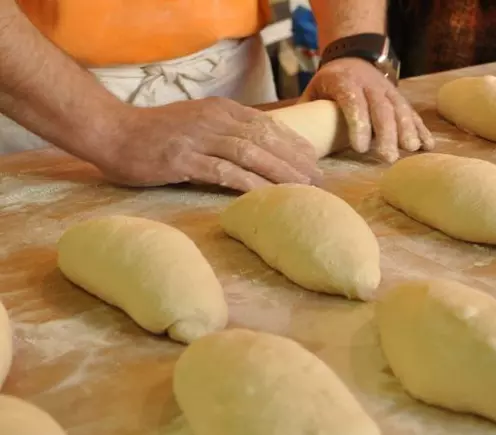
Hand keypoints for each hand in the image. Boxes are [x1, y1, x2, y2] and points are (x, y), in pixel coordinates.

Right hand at [97, 97, 320, 191]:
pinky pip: (225, 172)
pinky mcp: (183, 160)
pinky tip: (268, 196)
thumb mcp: (197, 123)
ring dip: (280, 171)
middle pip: (265, 138)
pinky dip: (250, 184)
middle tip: (317, 180)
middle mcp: (214, 120)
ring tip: (301, 189)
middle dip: (295, 160)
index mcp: (221, 110)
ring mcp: (198, 138)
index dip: (293, 143)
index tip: (313, 161)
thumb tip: (260, 150)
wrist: (112, 132)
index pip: (267, 124)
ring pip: (250, 153)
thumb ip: (226, 131)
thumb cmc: (157, 134)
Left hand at [302, 58, 434, 162]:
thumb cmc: (329, 84)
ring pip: (399, 109)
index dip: (358, 124)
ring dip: (407, 130)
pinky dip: (421, 128)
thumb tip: (289, 144)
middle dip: (386, 134)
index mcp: (343, 81)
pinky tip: (428, 145)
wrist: (353, 57)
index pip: (352, 102)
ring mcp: (387, 90)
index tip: (360, 147)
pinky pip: (412, 113)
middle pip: (380, 109)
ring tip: (411, 150)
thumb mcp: (313, 91)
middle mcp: (369, 84)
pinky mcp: (399, 97)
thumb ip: (306, 114)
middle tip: (388, 158)